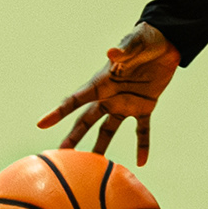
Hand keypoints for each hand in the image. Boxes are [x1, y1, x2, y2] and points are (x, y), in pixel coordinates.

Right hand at [39, 22, 177, 163]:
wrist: (166, 41)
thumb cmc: (146, 38)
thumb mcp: (136, 42)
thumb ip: (125, 49)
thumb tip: (112, 52)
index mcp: (102, 82)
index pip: (76, 100)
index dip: (58, 112)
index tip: (41, 124)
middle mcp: (110, 96)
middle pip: (86, 121)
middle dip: (74, 138)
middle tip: (61, 155)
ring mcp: (126, 103)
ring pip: (108, 130)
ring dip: (100, 148)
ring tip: (92, 169)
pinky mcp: (144, 106)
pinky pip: (142, 131)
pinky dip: (142, 145)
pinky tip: (142, 163)